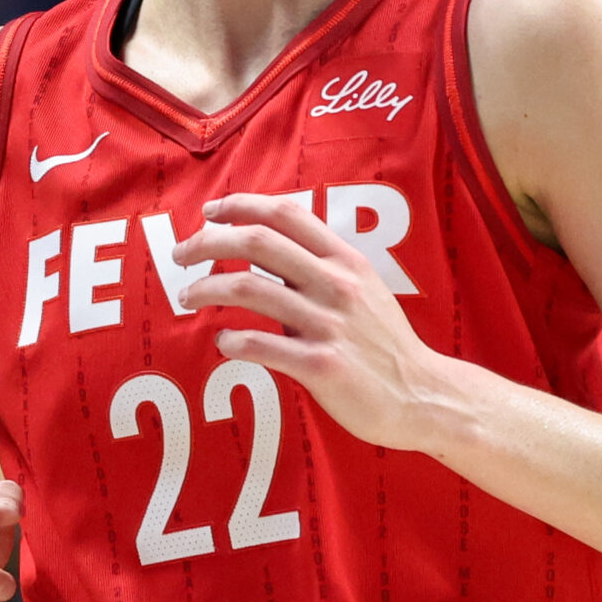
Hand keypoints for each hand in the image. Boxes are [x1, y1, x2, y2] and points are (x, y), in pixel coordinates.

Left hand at [175, 193, 455, 453]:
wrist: (421, 395)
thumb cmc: (383, 343)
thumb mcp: (363, 289)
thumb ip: (319, 267)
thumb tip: (265, 248)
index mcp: (346, 260)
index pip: (285, 213)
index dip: (240, 205)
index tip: (209, 212)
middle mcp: (337, 284)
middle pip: (257, 242)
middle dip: (208, 242)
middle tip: (180, 254)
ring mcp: (329, 324)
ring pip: (249, 288)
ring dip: (206, 288)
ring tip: (187, 296)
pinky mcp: (322, 366)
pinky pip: (260, 345)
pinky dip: (231, 341)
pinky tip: (222, 342)